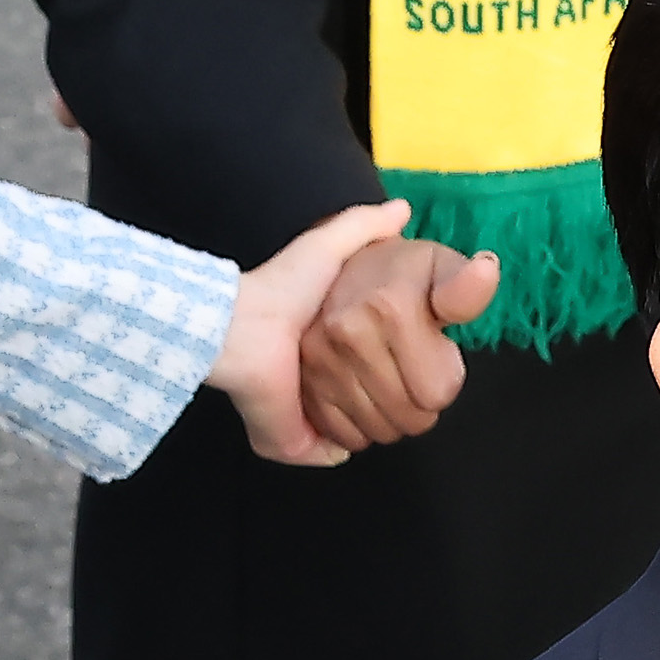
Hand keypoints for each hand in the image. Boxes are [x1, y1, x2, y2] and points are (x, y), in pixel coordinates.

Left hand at [205, 200, 415, 467]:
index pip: (385, 368)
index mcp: (331, 350)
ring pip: (365, 432)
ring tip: (371, 393)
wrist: (247, 331)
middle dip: (393, 395)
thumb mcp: (328, 247)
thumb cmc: (285, 289)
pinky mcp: (299, 442)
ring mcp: (310, 417)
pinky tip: (348, 418)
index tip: (413, 348)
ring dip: (372, 417)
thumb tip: (403, 209)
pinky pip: (337, 451)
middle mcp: (323, 386)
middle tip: (398, 377)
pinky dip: (342, 442)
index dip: (403, 361)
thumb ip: (362, 227)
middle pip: (380, 406)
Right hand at [299, 232, 501, 454]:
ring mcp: (320, 362)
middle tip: (411, 367)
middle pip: (411, 418)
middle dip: (421, 401)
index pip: (438, 393)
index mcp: (388, 307)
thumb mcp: (441, 269)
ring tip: (389, 376)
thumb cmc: (401, 276)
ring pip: (381, 432)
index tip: (433, 352)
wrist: (343, 271)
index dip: (444, 378)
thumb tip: (486, 271)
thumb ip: (465, 287)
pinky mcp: (303, 385)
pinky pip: (348, 437)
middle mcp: (347, 333)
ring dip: (393, 415)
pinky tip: (365, 391)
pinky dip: (361, 424)